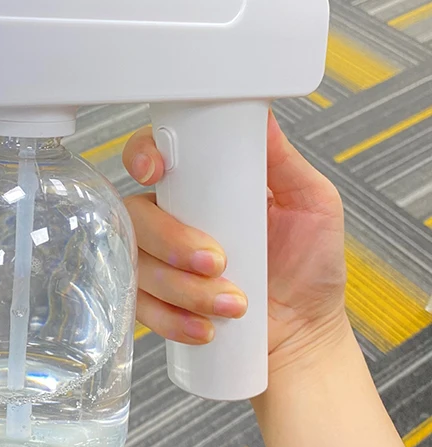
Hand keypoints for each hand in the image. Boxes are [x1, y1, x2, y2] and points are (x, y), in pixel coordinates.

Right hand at [123, 111, 349, 374]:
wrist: (304, 331)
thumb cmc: (308, 266)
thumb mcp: (311, 203)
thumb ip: (283, 160)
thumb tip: (261, 114)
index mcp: (201, 186)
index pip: (153, 154)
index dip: (143, 156)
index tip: (155, 172)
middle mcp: (172, 217)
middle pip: (135, 211)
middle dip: (171, 239)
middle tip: (216, 260)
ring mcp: (158, 259)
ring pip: (136, 261)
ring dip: (182, 287)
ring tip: (232, 304)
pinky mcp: (154, 300)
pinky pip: (139, 304)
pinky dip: (172, 319)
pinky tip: (205, 327)